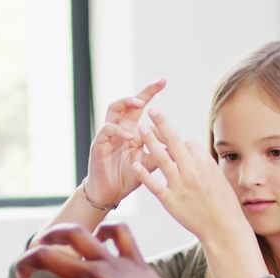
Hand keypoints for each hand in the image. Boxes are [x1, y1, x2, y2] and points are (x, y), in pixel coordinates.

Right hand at [15, 223, 201, 277]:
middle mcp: (95, 276)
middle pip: (48, 258)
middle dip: (26, 264)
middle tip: (21, 272)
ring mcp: (115, 264)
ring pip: (78, 235)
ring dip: (56, 233)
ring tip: (45, 238)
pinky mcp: (135, 260)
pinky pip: (120, 233)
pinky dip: (107, 230)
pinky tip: (98, 238)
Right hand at [85, 79, 166, 205]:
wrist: (110, 193)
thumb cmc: (128, 176)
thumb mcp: (149, 163)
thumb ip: (161, 152)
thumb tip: (181, 144)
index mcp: (131, 130)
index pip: (141, 106)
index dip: (150, 93)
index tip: (164, 81)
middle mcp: (119, 128)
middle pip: (127, 102)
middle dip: (143, 92)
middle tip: (158, 85)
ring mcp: (108, 135)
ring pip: (113, 109)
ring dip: (126, 104)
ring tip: (140, 105)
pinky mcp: (99, 144)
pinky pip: (107, 130)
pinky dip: (119, 130)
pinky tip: (130, 136)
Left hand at [132, 108, 249, 240]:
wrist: (223, 227)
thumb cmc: (223, 203)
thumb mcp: (218, 177)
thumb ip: (202, 163)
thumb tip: (191, 150)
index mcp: (205, 163)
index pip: (188, 143)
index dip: (180, 141)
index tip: (174, 141)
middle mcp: (191, 171)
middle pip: (173, 141)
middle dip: (161, 123)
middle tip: (151, 110)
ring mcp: (180, 185)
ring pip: (161, 158)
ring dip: (149, 141)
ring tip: (140, 129)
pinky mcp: (170, 201)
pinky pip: (154, 184)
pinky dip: (144, 174)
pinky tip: (134, 164)